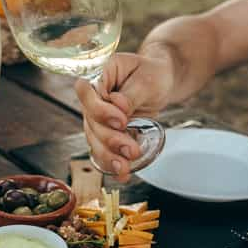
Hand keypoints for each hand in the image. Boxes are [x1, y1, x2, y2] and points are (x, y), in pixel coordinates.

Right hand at [75, 52, 173, 180]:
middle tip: (132, 149)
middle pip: (90, 121)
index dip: (100, 110)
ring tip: (124, 167)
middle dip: (110, 139)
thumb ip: (132, 94)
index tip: (122, 120)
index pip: (87, 92)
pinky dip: (111, 163)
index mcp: (100, 74)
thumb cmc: (153, 73)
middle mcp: (93, 97)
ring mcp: (97, 116)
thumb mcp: (148, 79)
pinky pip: (102, 148)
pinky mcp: (105, 132)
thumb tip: (120, 108)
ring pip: (94, 139)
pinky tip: (121, 174)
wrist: (161, 81)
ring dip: (109, 156)